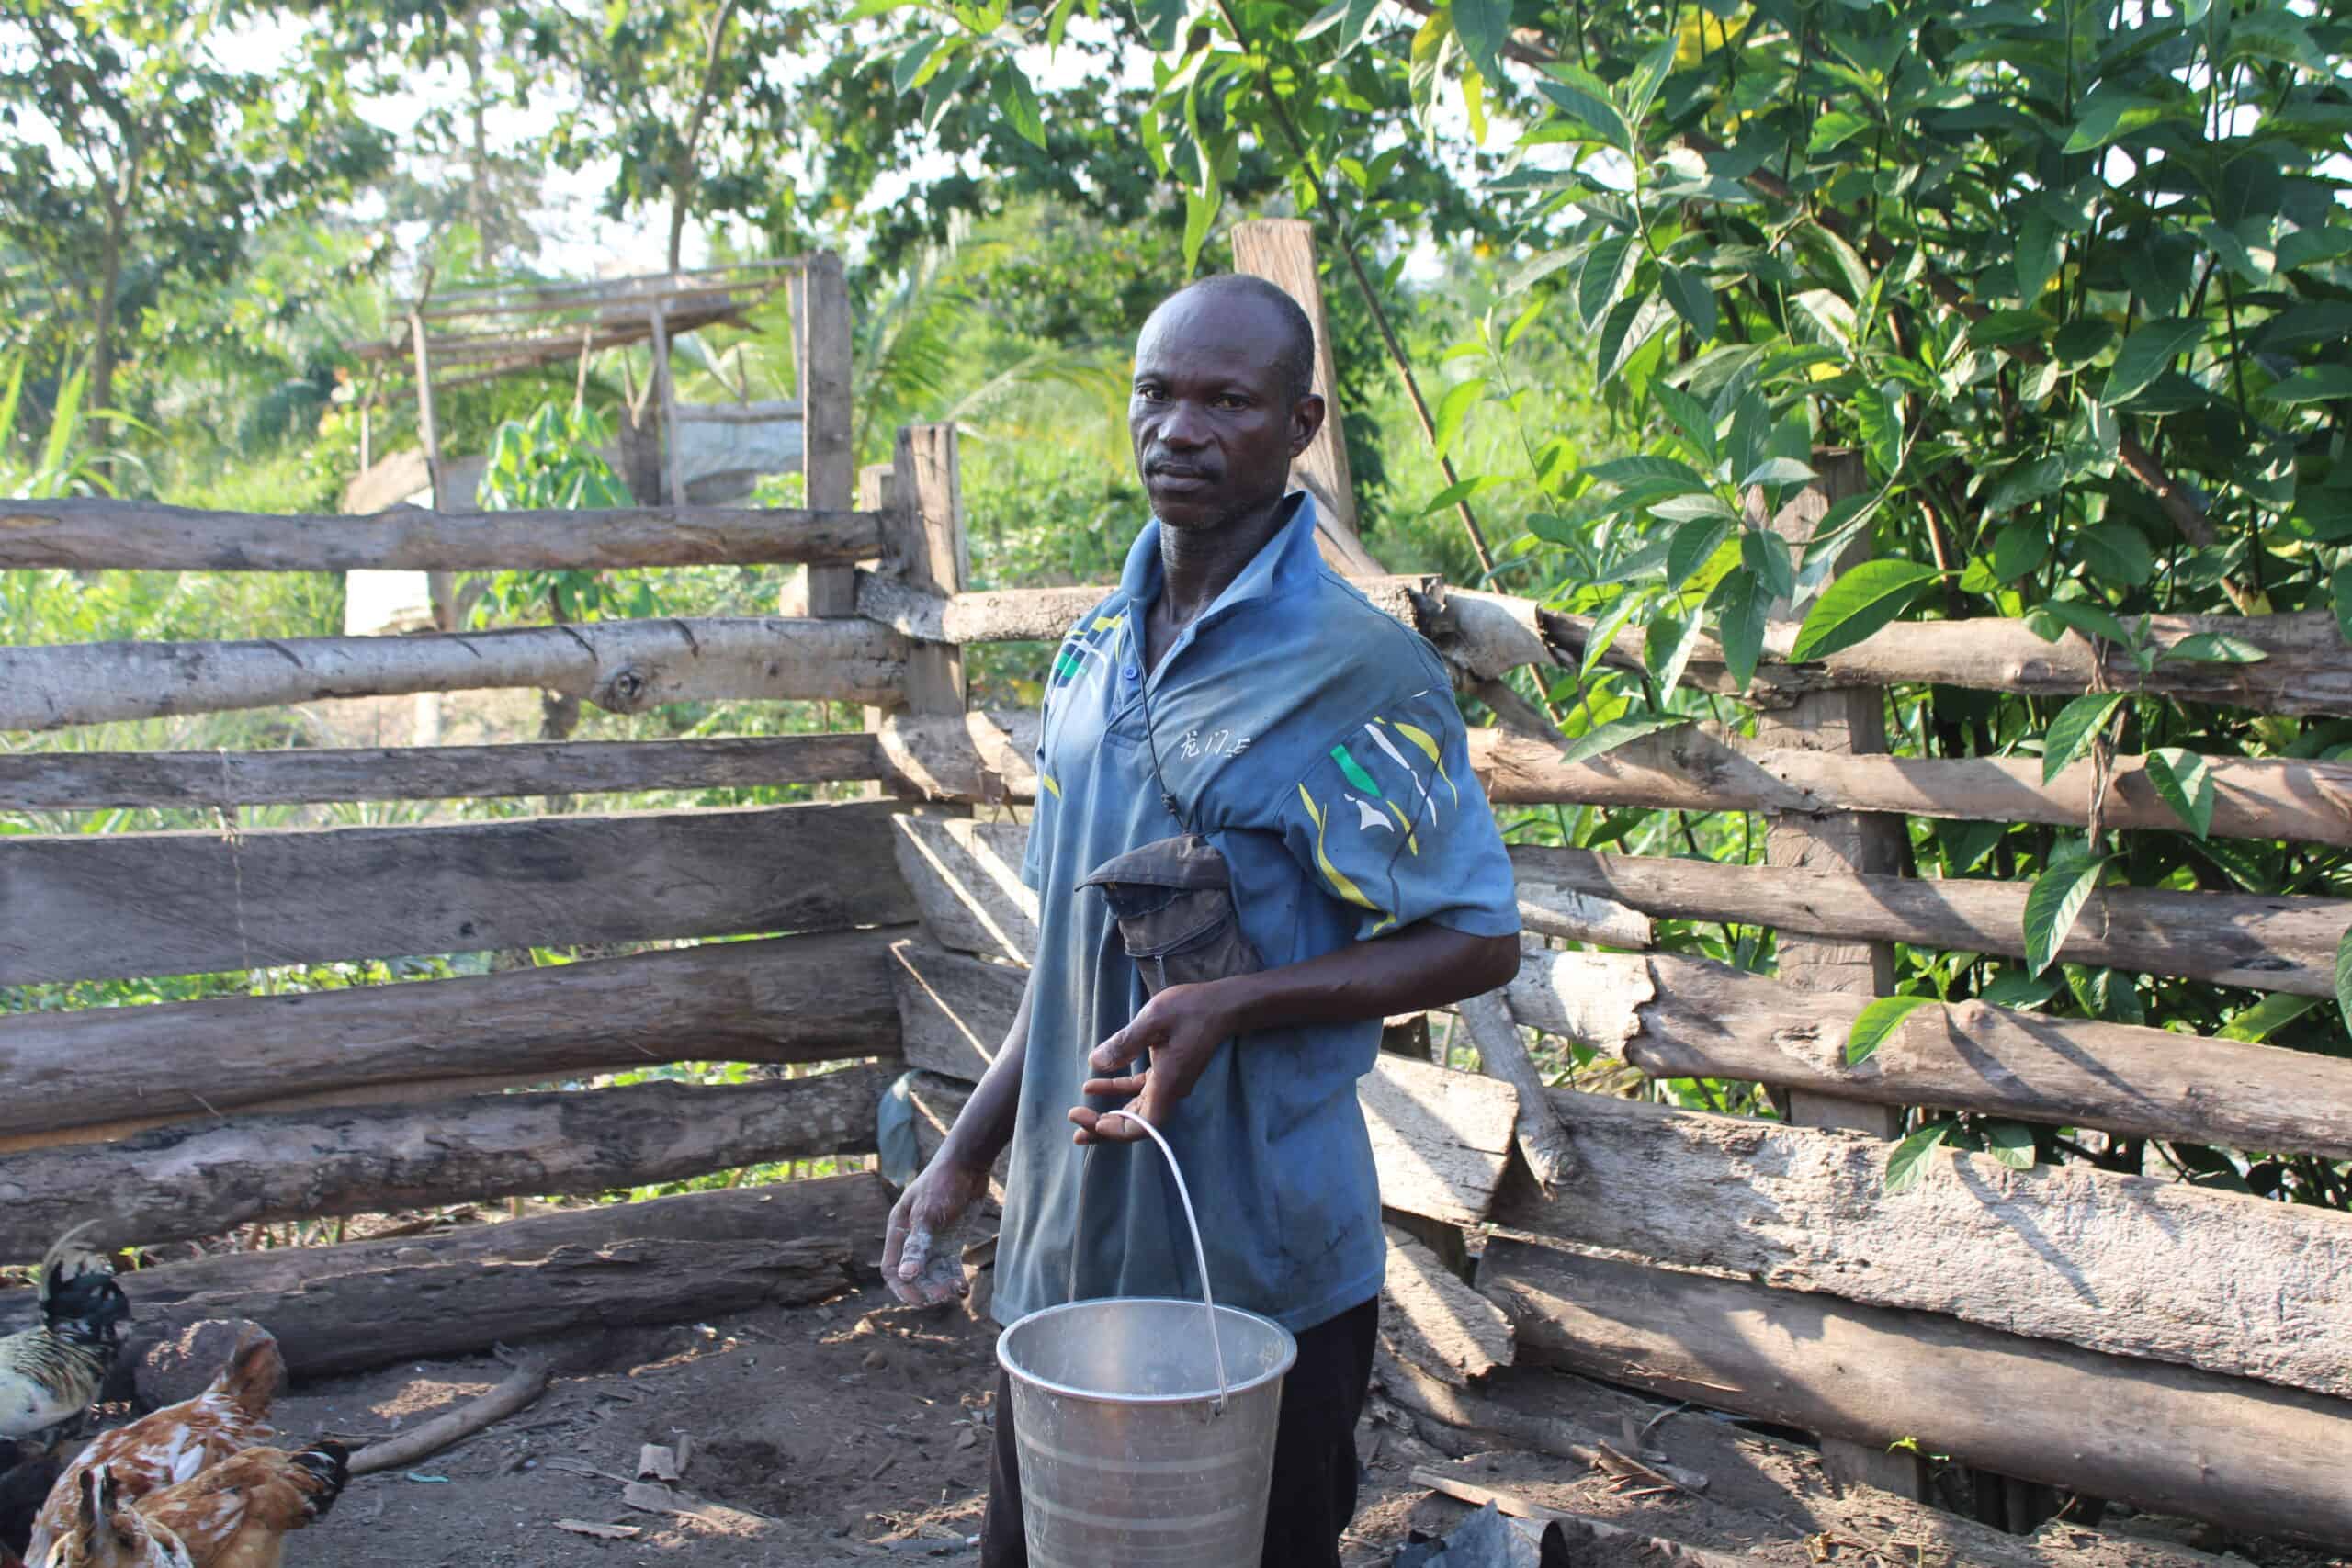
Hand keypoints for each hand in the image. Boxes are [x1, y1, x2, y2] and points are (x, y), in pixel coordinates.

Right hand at [882, 1155, 990, 1306]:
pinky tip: (963, 1289)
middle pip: (913, 1275)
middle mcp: (913, 1238)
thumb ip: (917, 1246)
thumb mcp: (928, 1215)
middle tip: (943, 1296)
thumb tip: (906, 1276)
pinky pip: (948, 1266)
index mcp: (899, 1229)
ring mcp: (932, 1240)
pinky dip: (954, 1278)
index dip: (902, 1287)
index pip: (892, 1269)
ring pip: (932, 1273)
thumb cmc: (943, 1184)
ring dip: (941, 1285)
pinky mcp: (950, 1240)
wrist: (968, 1163)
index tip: (919, 1300)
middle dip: (925, 1288)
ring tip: (956, 1291)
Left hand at [1067, 980, 1238, 1144]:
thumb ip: (1125, 1042)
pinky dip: (1117, 1090)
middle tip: (1074, 1126)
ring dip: (1108, 1114)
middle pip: (1136, 1123)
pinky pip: (1139, 1091)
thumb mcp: (1154, 1019)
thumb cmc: (1191, 1009)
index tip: (1092, 1121)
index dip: (1117, 1130)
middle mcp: (1169, 1090)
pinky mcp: (1166, 1073)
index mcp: (1167, 1083)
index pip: (1143, 1126)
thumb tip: (1095, 1062)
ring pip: (1135, 1110)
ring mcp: (1168, 1083)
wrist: (1221, 1005)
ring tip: (1078, 1113)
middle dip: (1104, 1128)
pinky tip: (1094, 1084)